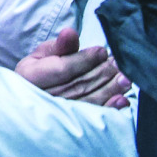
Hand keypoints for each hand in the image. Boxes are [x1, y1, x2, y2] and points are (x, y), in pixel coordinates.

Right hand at [16, 28, 130, 108]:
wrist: (33, 97)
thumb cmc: (38, 72)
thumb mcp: (42, 54)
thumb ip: (59, 45)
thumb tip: (70, 33)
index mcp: (31, 76)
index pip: (62, 69)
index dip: (84, 60)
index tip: (102, 51)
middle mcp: (42, 97)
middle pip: (78, 85)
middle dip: (102, 73)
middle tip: (120, 64)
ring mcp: (56, 114)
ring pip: (87, 101)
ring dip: (110, 89)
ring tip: (125, 78)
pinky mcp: (70, 124)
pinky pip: (92, 117)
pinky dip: (109, 108)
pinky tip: (122, 100)